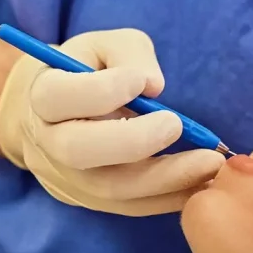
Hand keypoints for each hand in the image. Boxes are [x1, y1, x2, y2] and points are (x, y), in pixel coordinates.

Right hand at [0, 28, 224, 214]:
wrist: (60, 116)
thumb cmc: (91, 72)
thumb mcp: (107, 46)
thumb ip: (130, 55)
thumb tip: (153, 86)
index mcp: (43, 95)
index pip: (59, 97)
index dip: (102, 90)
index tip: (142, 81)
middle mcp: (48, 142)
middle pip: (78, 150)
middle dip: (132, 141)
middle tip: (176, 125)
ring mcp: (68, 178)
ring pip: (110, 188)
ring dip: (164, 178)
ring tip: (209, 163)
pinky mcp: (92, 201)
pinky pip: (131, 206)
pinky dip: (170, 197)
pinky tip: (202, 181)